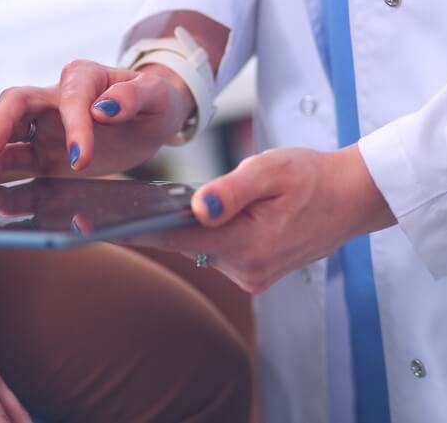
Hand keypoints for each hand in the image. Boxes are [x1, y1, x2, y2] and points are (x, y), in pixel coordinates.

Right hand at [0, 60, 193, 184]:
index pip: (71, 98)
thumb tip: (105, 107)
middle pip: (16, 103)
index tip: (82, 160)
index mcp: (82, 77)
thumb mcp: (155, 95)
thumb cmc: (153, 99)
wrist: (150, 117)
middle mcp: (55, 97)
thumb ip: (133, 96)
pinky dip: (0, 170)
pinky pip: (17, 160)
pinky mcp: (44, 153)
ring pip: (6, 129)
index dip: (74, 127)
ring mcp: (44, 125)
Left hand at [129, 146, 396, 292]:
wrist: (352, 198)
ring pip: (198, 248)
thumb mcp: (272, 169)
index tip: (94, 224)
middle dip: (152, 223)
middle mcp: (247, 270)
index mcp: (250, 244)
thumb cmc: (313, 176)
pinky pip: (215, 251)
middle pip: (183, 244)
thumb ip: (232, 189)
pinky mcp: (254, 273)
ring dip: (181, 226)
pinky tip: (196, 212)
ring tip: (152, 202)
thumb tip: (198, 207)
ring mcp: (252, 276)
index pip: (177, 236)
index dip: (134, 228)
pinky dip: (203, 232)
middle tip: (110, 205)